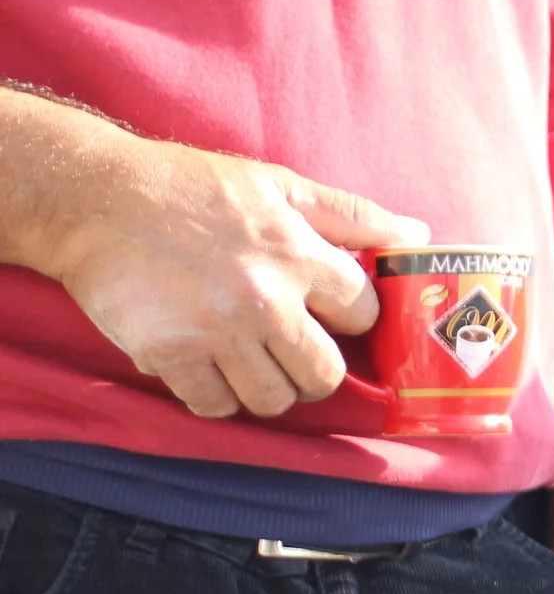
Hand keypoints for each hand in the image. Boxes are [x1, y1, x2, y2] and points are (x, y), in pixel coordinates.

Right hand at [39, 128, 428, 418]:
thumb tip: (417, 235)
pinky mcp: (171, 355)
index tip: (332, 317)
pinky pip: (214, 406)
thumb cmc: (191, 188)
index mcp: (299, 254)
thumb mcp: (280, 186)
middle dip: (315, 372)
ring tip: (250, 364)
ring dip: (266, 390)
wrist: (95, 199)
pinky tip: (208, 371)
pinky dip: (215, 398)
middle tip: (294, 355)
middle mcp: (266, 298)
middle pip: (324, 374)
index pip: (363, 313)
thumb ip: (352, 215)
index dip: (351, 319)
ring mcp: (218, 331)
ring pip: (273, 400)